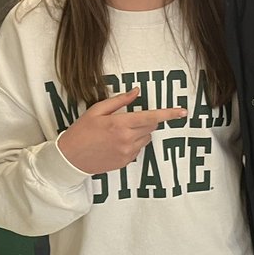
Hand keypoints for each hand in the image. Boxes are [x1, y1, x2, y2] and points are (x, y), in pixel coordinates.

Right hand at [58, 88, 186, 175]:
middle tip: (128, 119)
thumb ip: (120, 101)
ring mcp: (127, 153)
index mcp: (120, 124)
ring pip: (146, 138)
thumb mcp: (97, 110)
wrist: (70, 158)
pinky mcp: (125, 162)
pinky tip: (116, 142)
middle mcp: (127, 139)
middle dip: (146, 120)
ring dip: (140, 132)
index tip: (183, 112)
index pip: (152, 117)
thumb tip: (136, 91)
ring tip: (119, 132)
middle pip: (151, 127)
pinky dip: (133, 143)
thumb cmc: (81, 131)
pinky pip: (138, 149)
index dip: (169, 114)